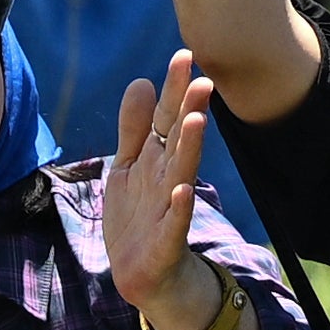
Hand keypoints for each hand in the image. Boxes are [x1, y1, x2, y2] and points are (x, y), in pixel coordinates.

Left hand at [100, 52, 228, 313]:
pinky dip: (179, 207)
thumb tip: (141, 81)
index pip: (166, 117)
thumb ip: (133, 127)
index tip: (184, 55)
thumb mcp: (128, 166)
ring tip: (197, 120)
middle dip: (188, 110)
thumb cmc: (138, 216)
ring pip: (181, 173)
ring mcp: (168, 208)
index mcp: (156, 159)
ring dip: (190, 147)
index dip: (173, 89)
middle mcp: (167, 178)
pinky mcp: (165, 240)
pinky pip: (174, 222)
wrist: (142, 274)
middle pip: (178, 139)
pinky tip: (182, 191)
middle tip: (202, 80)